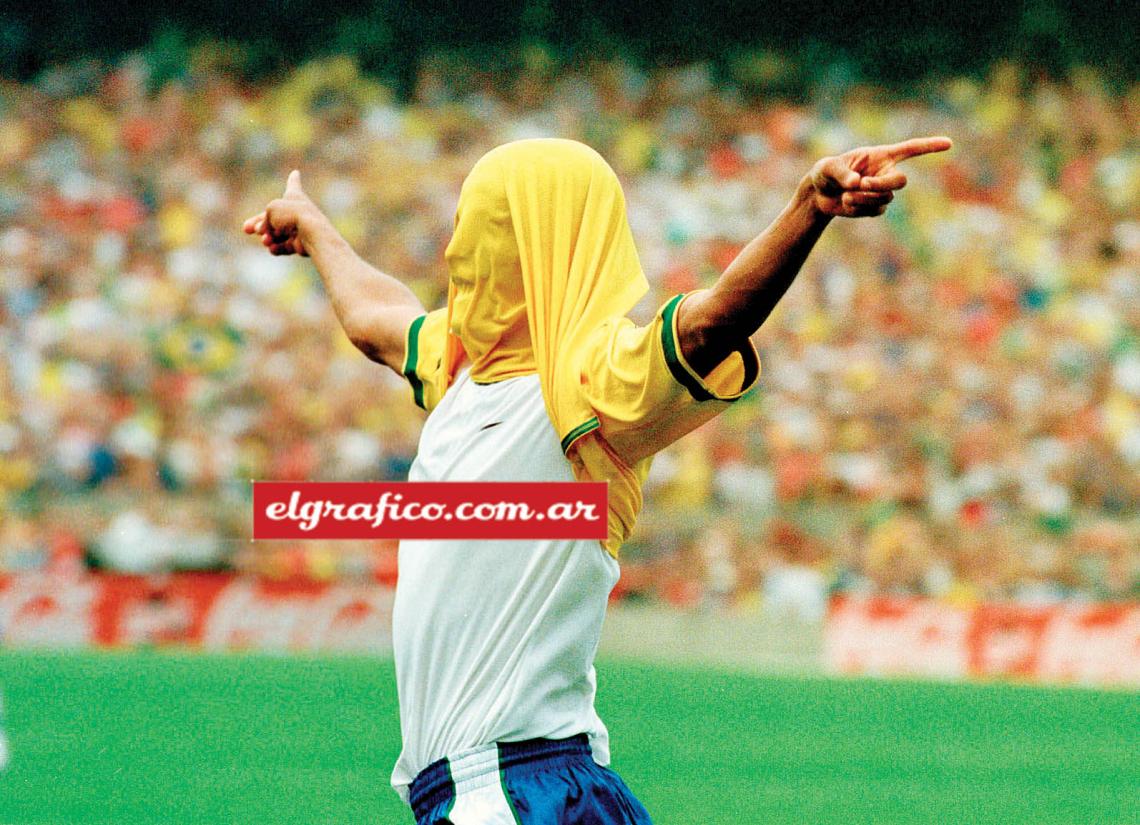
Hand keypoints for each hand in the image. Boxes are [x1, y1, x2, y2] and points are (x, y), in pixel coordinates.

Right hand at [242, 170, 322, 255]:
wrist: (312, 233)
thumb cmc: (292, 215)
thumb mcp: (270, 210)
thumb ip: (264, 220)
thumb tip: (266, 235)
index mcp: (295, 196)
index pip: (293, 185)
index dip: (293, 179)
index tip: (296, 173)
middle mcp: (298, 211)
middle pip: (274, 217)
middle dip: (259, 224)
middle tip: (246, 229)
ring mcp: (300, 228)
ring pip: (278, 234)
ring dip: (268, 237)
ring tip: (265, 240)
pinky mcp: (300, 244)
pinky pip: (284, 246)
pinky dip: (276, 247)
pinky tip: (272, 248)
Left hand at [805, 136, 951, 217]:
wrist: (819, 195)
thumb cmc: (825, 173)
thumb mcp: (827, 168)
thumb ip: (841, 173)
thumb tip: (857, 182)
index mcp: (880, 156)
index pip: (910, 149)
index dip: (929, 146)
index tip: (949, 143)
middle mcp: (885, 172)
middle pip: (900, 181)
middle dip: (882, 185)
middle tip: (861, 185)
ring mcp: (881, 191)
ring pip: (884, 198)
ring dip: (863, 198)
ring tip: (845, 195)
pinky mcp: (875, 207)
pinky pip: (875, 210)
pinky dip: (859, 209)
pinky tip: (847, 203)